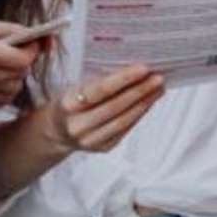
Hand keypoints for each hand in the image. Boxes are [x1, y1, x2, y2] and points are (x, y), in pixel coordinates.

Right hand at [39, 64, 164, 154]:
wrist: (57, 131)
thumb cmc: (70, 102)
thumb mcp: (75, 87)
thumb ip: (98, 81)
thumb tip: (133, 69)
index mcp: (67, 105)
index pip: (99, 90)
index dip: (123, 79)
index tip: (144, 68)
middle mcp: (77, 125)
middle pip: (115, 107)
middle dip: (140, 91)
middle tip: (158, 78)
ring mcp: (90, 140)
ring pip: (123, 121)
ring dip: (144, 103)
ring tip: (159, 89)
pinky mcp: (102, 148)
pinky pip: (125, 130)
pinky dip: (139, 115)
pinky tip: (149, 102)